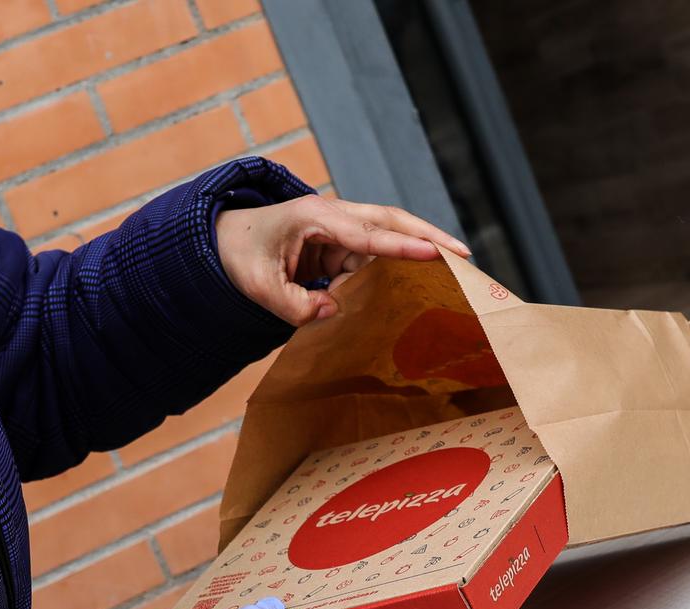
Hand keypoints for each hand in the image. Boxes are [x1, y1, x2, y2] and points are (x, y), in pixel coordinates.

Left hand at [216, 195, 470, 325]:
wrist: (224, 240)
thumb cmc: (240, 258)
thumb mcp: (257, 287)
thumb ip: (293, 304)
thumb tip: (333, 313)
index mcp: (314, 218)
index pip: (367, 234)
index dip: (403, 247)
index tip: (437, 255)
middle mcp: (333, 215)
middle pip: (391, 221)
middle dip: (428, 236)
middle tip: (465, 255)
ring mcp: (338, 227)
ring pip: (387, 235)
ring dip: (418, 249)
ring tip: (455, 268)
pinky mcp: (339, 242)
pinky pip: (373, 252)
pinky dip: (396, 264)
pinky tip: (417, 281)